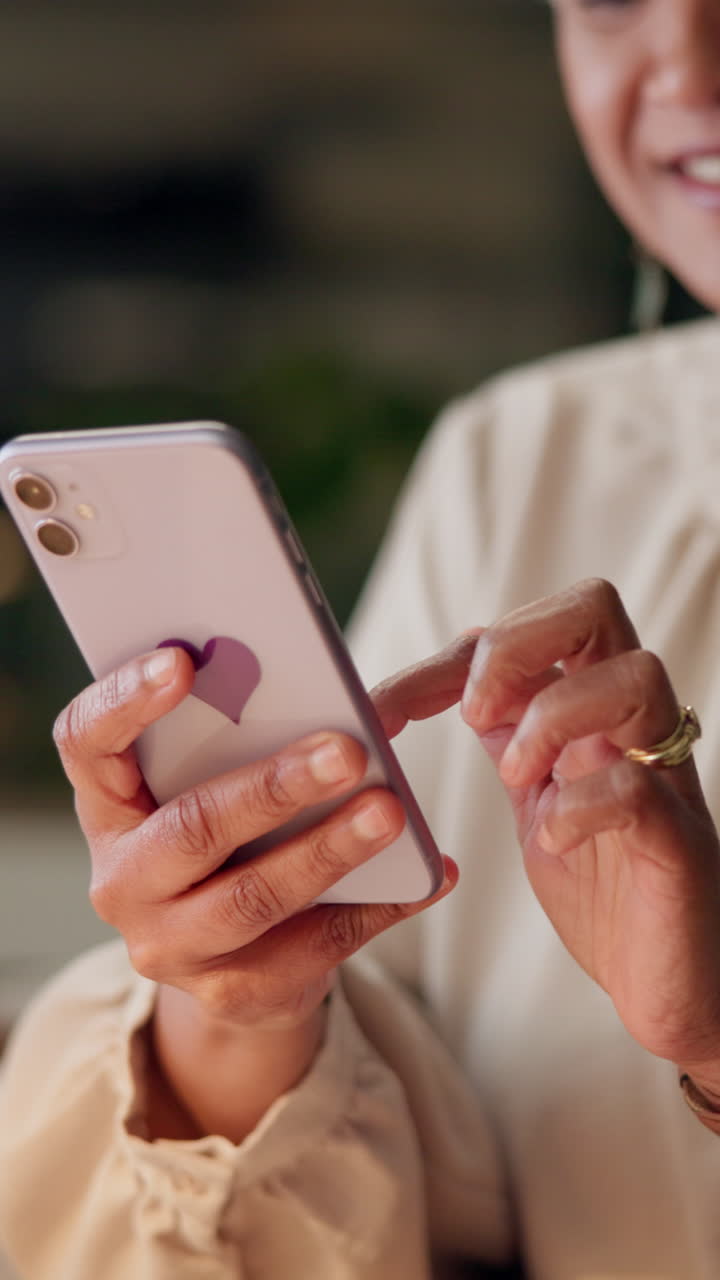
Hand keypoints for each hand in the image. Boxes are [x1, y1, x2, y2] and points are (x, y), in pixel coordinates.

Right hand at [53, 646, 455, 1137]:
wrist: (230, 960)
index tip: (182, 663)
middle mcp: (122, 880)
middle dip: (274, 788)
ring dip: (329, 850)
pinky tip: (426, 875)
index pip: (86, 743)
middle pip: (190, 829)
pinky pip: (313, 948)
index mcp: (109, 807)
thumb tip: (324, 694)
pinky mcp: (230, 993)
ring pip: (252, 898)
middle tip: (347, 750)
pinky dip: (377, 907)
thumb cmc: (227, 839)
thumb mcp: (209, 786)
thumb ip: (237, 739)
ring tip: (392, 812)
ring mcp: (170, 946)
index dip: (124, 701)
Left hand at [374, 581, 719, 1087]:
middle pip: (594, 607)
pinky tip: (552, 839)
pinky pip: (639, 788)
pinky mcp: (678, 841)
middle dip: (515, 643)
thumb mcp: (538, 800)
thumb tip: (462, 675)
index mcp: (591, 712)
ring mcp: (664, 777)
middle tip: (472, 710)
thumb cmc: (607, 893)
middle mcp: (632, 728)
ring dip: (554, 715)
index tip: (381, 707)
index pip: (530, 629)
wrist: (671, 989)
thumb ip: (511, 736)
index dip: (449, 655)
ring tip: (515, 774)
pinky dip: (581, 804)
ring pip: (635, 675)